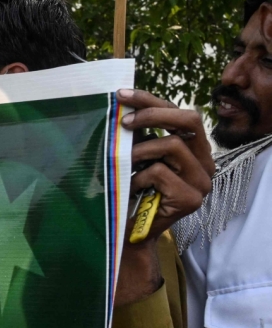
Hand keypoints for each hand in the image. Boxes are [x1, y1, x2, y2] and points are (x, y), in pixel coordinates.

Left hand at [120, 88, 214, 238]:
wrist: (130, 233)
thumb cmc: (133, 192)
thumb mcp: (139, 157)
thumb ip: (141, 135)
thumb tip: (123, 105)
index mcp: (196, 149)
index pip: (181, 113)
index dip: (152, 100)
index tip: (122, 95)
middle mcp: (206, 162)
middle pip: (189, 120)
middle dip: (153, 114)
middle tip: (123, 121)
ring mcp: (202, 182)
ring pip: (172, 145)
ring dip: (140, 150)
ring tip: (123, 163)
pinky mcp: (191, 199)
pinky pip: (159, 172)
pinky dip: (138, 177)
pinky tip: (132, 189)